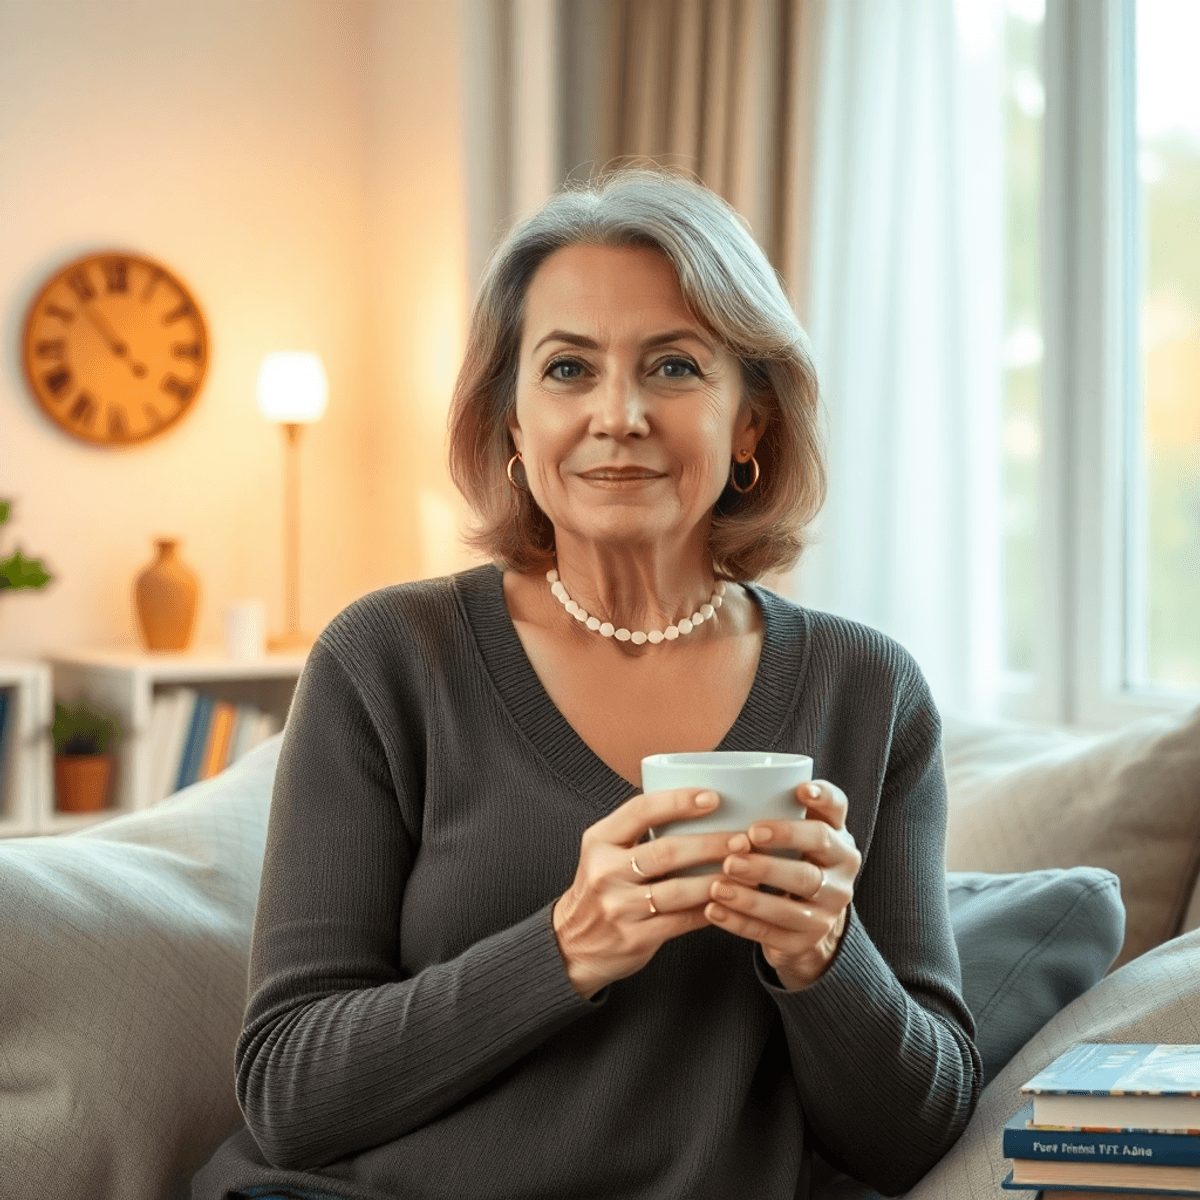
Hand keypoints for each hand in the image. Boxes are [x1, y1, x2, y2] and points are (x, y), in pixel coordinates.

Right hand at [552, 788, 736, 999]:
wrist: (572, 944)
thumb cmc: (600, 888)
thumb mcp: (604, 851)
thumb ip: (638, 831)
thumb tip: (698, 805)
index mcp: (599, 841)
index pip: (640, 810)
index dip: (678, 801)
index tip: (712, 797)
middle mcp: (605, 872)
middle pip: (666, 851)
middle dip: (710, 843)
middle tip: (743, 838)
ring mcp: (619, 907)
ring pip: (679, 890)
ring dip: (718, 878)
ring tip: (746, 870)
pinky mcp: (635, 938)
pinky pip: (683, 921)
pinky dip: (710, 909)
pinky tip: (730, 900)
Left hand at [704, 780, 860, 990]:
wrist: (803, 925)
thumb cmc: (786, 862)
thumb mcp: (791, 836)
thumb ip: (773, 812)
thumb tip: (720, 782)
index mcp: (836, 837)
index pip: (838, 810)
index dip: (823, 798)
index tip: (800, 790)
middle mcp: (840, 873)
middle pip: (815, 857)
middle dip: (779, 846)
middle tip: (740, 842)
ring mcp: (827, 911)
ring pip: (792, 903)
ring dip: (751, 895)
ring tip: (717, 884)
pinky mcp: (806, 940)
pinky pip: (771, 933)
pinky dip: (739, 921)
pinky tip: (713, 909)